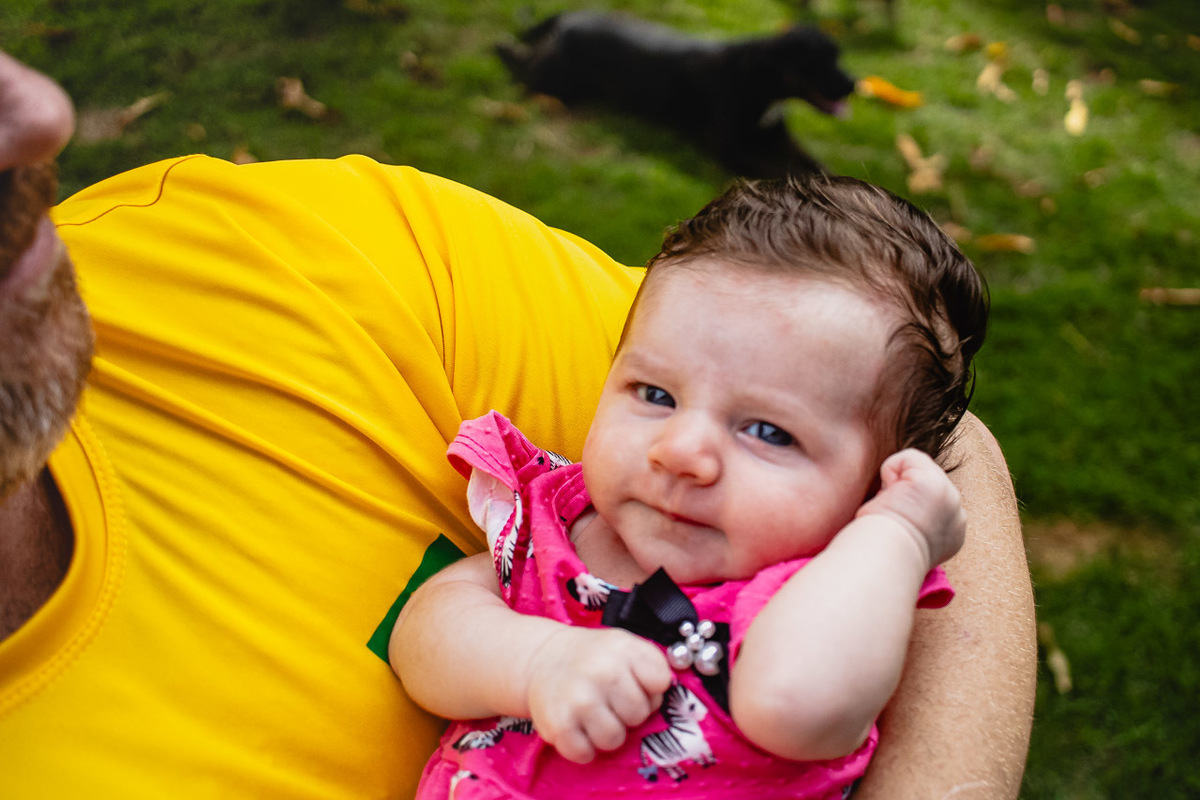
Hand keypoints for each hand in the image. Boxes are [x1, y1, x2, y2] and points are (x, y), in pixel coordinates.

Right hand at [525, 626, 671, 762]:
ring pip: (614, 739)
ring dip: (605, 732)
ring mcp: (580, 700)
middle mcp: (603, 673)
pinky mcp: (559, 725)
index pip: (660, 682)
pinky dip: (582, 747)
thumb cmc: (591, 657)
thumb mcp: (623, 646)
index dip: (650, 689)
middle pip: (638, 714)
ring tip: (593, 715)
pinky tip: (578, 727)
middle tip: (610, 701)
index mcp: (624, 650)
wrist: (542, 657)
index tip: (635, 685)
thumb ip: (650, 665)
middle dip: (627, 713)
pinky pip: (585, 754)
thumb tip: (666, 694)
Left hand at [855, 449, 965, 569]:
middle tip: (891, 517)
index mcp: (952, 534)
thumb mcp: (907, 539)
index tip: (895, 528)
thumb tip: (896, 495)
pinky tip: (888, 495)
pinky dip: (890, 471)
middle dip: (904, 494)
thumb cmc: (879, 554)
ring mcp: (949, 496)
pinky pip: (908, 458)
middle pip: (925, 483)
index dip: (906, 507)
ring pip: (917, 469)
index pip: (930, 503)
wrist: (882, 559)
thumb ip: (915, 520)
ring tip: (890, 507)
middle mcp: (957, 516)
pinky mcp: (933, 482)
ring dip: (897, 485)